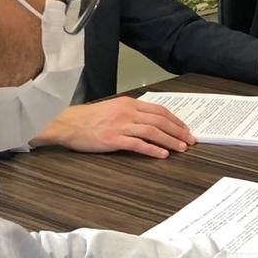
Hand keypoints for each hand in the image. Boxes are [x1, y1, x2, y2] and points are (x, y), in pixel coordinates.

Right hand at [29, 97, 194, 157]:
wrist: (67, 123)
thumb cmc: (89, 118)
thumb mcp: (113, 109)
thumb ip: (131, 113)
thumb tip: (151, 122)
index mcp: (128, 103)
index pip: (159, 110)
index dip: (175, 120)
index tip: (185, 129)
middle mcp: (127, 112)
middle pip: (160, 121)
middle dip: (178, 131)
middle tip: (190, 140)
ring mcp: (121, 126)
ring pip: (153, 132)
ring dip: (170, 140)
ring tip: (182, 148)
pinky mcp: (113, 139)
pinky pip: (138, 144)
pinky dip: (153, 149)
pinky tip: (163, 154)